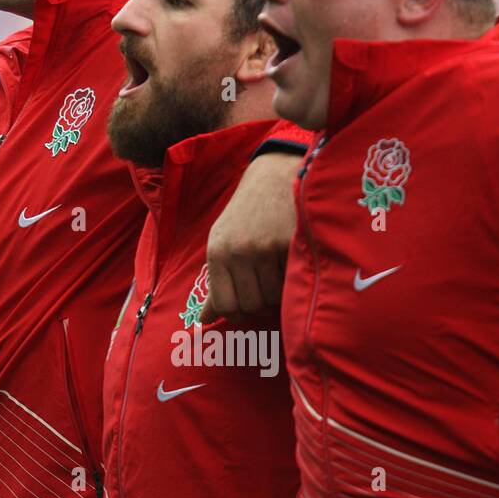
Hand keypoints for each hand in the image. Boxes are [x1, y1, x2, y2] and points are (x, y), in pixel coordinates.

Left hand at [200, 151, 299, 323]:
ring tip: (278, 271)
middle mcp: (238, 251)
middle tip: (265, 285)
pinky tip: (290, 261)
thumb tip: (204, 320)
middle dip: (260, 303)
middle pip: (252, 305)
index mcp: (217, 252)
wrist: (274, 177)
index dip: (237, 312)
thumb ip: (216, 282)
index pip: (225, 305)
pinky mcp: (290, 244)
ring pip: (275, 297)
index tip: (246, 305)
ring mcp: (265, 248)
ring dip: (279, 293)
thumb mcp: (222, 242)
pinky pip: (293, 282)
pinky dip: (293, 278)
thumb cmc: (245, 215)